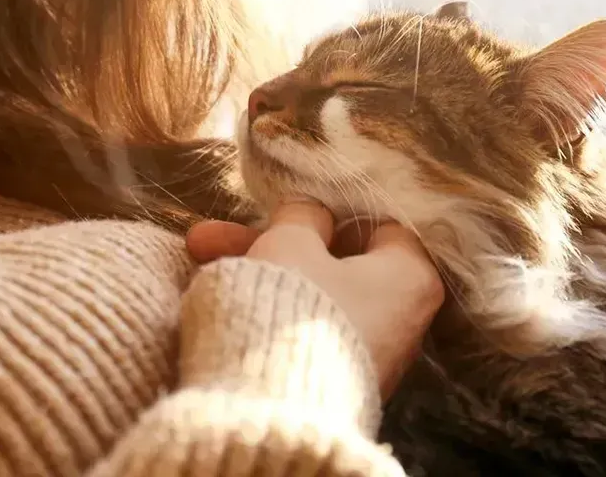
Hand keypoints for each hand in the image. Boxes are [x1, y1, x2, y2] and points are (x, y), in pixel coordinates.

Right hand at [187, 200, 443, 398]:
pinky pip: (303, 324)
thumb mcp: (291, 241)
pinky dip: (268, 305)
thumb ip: (303, 215)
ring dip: (257, 268)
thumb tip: (312, 213)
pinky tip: (217, 289)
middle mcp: (401, 320)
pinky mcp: (335, 378)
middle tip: (210, 234)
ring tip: (194, 250)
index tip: (289, 201)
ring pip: (309, 291)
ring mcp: (368, 354)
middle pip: (332, 260)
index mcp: (411, 276)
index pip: (381, 225)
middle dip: (269, 241)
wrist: (273, 404)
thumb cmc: (296, 303)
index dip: (331, 207)